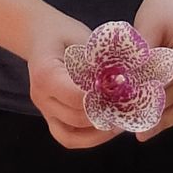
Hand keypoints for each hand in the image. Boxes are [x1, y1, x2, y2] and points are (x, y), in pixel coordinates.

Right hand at [22, 8, 114, 150]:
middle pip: (77, 118)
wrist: (41, 37)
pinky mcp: (50, 119)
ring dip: (100, 130)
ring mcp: (44, 111)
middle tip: (130, 106)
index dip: (103, 95)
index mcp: (45, 74)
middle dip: (106, 113)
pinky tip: (109, 128)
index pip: (77, 96)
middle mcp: (41, 97)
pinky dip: (90, 138)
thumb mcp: (82, 39)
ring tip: (122, 120)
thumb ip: (98, 61)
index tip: (125, 87)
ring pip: (73, 135)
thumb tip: (125, 79)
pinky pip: (68, 138)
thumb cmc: (64, 34)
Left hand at [132, 0, 172, 143]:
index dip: (150, 87)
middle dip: (154, 109)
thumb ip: (141, 55)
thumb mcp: (148, 25)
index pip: (172, 71)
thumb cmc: (161, 11)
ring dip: (166, 119)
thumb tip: (124, 83)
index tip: (126, 100)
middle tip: (128, 123)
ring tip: (143, 133)